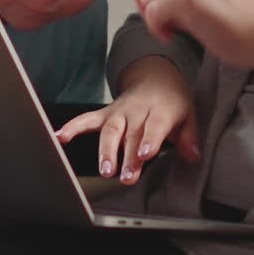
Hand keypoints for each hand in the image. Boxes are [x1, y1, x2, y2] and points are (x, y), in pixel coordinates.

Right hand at [56, 57, 199, 184]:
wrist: (156, 77)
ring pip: (110, 130)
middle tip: (126, 177)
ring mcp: (120, 111)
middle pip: (131, 134)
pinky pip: (88, 119)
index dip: (149, 140)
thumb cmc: (172, 101)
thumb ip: (188, 135)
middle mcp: (138, 109)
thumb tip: (193, 155)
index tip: (144, 154)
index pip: (154, 126)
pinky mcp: (106, 113)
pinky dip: (73, 127)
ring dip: (106, 150)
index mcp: (161, 109)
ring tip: (104, 169)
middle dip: (128, 156)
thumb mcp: (188, 114)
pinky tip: (60, 137)